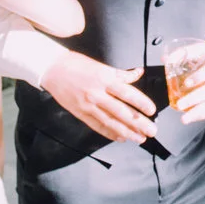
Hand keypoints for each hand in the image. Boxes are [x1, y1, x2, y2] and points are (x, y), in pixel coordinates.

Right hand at [41, 51, 157, 143]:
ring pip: (111, 122)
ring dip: (127, 132)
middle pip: (122, 112)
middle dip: (138, 123)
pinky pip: (97, 126)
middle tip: (152, 131)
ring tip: (140, 138)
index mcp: (104, 79)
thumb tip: (139, 73)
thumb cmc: (77, 64)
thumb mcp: (101, 66)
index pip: (127, 93)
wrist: (52, 70)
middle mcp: (97, 94)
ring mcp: (88, 106)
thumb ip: (121, 74)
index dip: (141, 103)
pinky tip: (120, 138)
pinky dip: (109, 133)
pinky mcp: (81, 114)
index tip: (152, 110)